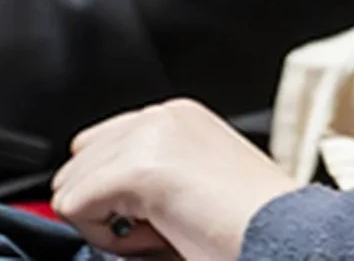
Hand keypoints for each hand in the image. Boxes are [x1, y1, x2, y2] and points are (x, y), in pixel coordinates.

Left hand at [52, 98, 300, 260]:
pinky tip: (152, 237)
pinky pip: (73, 206)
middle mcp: (162, 116)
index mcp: (178, 116)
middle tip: (154, 227)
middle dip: (102, 201)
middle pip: (77, 160)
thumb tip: (97, 198)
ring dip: (102, 220)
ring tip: (157, 232)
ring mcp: (149, 137)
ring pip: (71, 185)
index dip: (110, 189)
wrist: (282, 234)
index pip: (99, 142)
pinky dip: (103, 236)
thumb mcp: (196, 180)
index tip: (150, 216)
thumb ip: (152, 172)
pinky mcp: (137, 169)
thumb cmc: (250, 223)